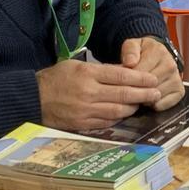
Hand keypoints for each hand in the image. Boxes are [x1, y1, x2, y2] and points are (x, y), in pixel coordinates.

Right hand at [35, 60, 160, 130]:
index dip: (140, 78)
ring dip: (133, 107)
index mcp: (88, 74)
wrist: (32, 98)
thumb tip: (124, 72)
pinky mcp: (82, 124)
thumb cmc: (55, 78)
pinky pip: (106, 122)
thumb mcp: (76, 65)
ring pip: (117, 111)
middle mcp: (89, 92)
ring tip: (143, 103)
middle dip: (143, 94)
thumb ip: (100, 69)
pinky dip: (118, 118)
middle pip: (123, 94)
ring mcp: (86, 110)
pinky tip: (125, 114)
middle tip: (156, 93)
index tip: (152, 79)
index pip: (121, 76)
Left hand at [121, 37, 184, 110]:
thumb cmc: (143, 52)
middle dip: (136, 89)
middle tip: (129, 88)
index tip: (124, 80)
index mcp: (159, 52)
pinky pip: (162, 104)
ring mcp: (177, 79)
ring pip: (155, 96)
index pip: (141, 73)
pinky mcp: (179, 91)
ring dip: (144, 98)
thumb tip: (129, 62)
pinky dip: (153, 105)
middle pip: (149, 86)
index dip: (129, 80)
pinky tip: (148, 98)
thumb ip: (129, 51)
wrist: (157, 55)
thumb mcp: (133, 45)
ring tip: (139, 91)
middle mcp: (170, 65)